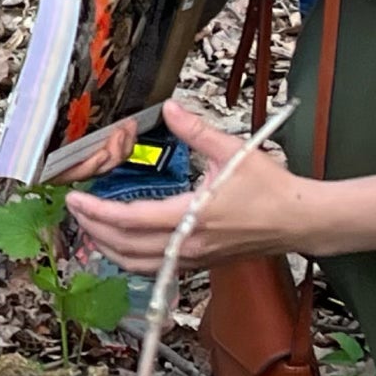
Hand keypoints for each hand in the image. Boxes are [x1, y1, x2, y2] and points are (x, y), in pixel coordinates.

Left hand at [64, 102, 317, 273]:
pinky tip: (121, 243)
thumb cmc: (271, 188)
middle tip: (74, 210)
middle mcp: (189, 244)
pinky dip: (130, 257)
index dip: (97, 213)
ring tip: (90, 226)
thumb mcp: (233, 151)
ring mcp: (195, 258)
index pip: (131, 221)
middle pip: (125, 248)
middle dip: (93, 230)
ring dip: (108, 248)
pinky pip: (155, 268)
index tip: (76, 200)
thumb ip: (196, 131)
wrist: (302, 220)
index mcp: (192, 216)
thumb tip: (171, 108)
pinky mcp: (201, 263)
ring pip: (138, 264)